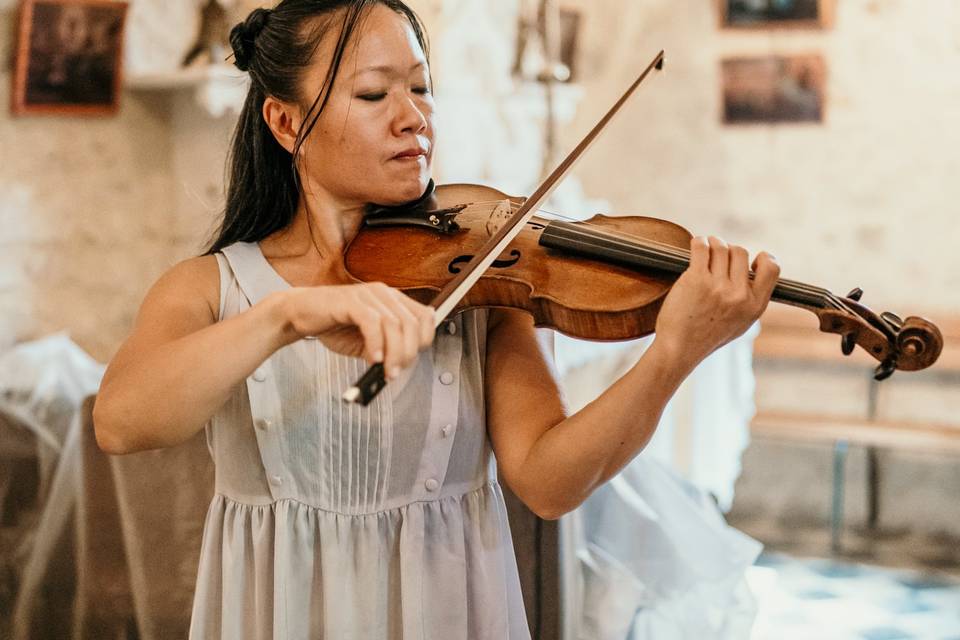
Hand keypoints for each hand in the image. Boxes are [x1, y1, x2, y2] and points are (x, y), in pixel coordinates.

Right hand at [280, 282, 434, 378]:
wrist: (300, 314)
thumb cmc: (334, 326)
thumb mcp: (368, 341)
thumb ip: (386, 348)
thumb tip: (401, 364)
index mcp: (393, 301)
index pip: (425, 316)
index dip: (424, 340)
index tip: (411, 360)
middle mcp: (384, 294)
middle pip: (412, 324)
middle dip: (408, 353)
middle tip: (394, 372)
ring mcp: (367, 295)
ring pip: (394, 324)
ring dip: (393, 353)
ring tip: (384, 370)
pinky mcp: (351, 301)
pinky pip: (371, 322)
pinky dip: (376, 343)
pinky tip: (372, 357)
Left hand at [654, 236, 779, 366]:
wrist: (679, 348)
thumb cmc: (706, 336)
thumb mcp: (740, 323)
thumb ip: (750, 300)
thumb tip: (753, 272)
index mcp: (754, 306)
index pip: (772, 268)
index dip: (763, 258)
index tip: (750, 261)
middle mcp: (739, 295)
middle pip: (740, 252)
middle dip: (728, 250)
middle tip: (717, 256)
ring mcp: (718, 286)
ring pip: (721, 247)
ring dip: (712, 243)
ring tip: (706, 248)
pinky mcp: (696, 279)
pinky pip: (701, 247)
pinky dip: (699, 242)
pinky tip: (697, 245)